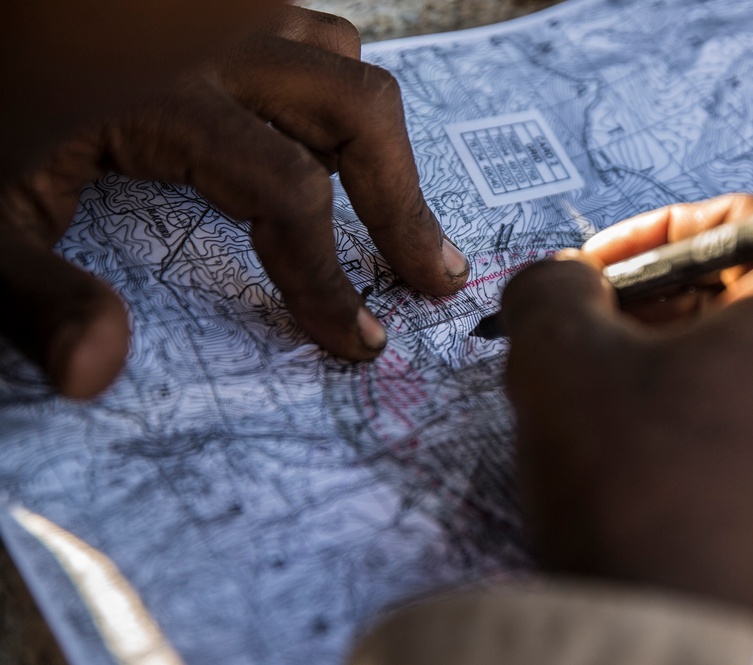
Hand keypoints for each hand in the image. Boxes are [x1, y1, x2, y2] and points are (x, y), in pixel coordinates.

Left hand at [0, 7, 468, 397]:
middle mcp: (211, 41)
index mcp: (163, 95)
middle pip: (355, 111)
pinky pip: (309, 37)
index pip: (289, 193)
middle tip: (430, 276)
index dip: (329, 276)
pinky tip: (324, 143)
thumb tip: (98, 376)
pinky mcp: (211, 7)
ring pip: (342, 63)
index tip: (356, 339)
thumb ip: (34, 297)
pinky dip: (336, 95)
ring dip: (377, 145)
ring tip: (392, 214)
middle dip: (402, 202)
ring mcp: (218, 13)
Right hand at [502, 194, 752, 651]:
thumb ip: (550, 287)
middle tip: (589, 347)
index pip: (730, 226)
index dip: (638, 241)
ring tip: (614, 418)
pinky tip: (662, 478)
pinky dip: (721, 440)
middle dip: (656, 317)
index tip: (584, 279)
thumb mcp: (560, 359)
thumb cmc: (642, 494)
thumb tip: (559, 282)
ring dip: (685, 380)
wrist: (691, 661)